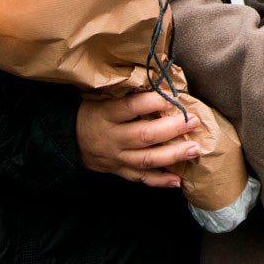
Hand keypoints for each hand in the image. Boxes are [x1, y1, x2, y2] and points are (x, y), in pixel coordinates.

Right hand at [76, 91, 202, 188]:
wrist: (69, 140)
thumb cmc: (94, 112)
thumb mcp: (104, 98)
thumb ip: (129, 94)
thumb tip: (163, 83)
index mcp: (107, 114)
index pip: (130, 107)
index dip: (151, 102)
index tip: (171, 97)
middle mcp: (112, 138)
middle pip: (144, 135)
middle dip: (172, 129)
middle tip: (193, 121)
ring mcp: (116, 158)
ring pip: (146, 159)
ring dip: (173, 155)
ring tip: (195, 149)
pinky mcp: (119, 171)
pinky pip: (141, 178)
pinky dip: (159, 180)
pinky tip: (177, 180)